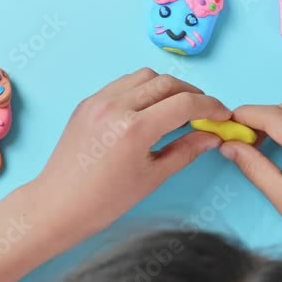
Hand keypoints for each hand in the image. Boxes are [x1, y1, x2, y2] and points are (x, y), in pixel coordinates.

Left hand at [29, 68, 230, 238]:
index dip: (211, 106)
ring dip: (167, 87)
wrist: (57, 205)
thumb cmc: (105, 200)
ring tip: (177, 108)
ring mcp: (98, 100)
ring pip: (145, 76)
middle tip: (205, 111)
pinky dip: (143, 89)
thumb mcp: (153, 177)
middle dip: (192, 93)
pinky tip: (149, 109)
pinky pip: (123, 83)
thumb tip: (212, 136)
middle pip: (167, 83)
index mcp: (134, 128)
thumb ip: (186, 151)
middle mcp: (116, 106)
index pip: (184, 103)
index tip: (223, 114)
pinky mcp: (87, 102)